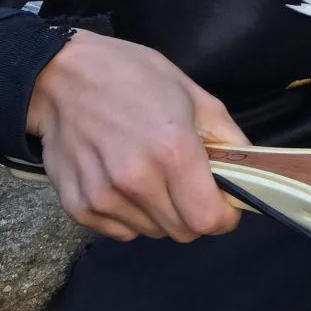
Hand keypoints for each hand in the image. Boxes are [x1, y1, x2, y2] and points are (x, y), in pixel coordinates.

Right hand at [27, 29, 247, 242]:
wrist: (62, 77)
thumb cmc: (133, 77)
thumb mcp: (193, 94)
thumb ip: (227, 137)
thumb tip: (249, 169)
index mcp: (173, 151)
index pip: (208, 220)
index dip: (224, 216)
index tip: (224, 202)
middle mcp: (137, 181)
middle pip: (182, 232)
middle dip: (194, 213)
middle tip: (188, 182)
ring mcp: (104, 198)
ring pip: (151, 232)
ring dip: (161, 213)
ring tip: (151, 173)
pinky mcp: (78, 208)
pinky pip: (120, 231)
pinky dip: (130, 215)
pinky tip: (124, 180)